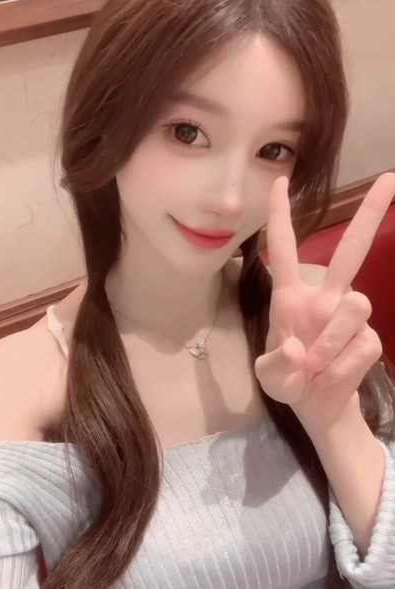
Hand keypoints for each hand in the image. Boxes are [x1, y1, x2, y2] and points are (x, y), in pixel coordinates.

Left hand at [255, 173, 394, 429]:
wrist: (316, 408)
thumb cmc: (287, 382)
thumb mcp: (270, 378)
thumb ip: (277, 364)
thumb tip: (299, 348)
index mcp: (291, 297)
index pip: (284, 249)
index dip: (280, 216)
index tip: (280, 182)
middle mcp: (324, 298)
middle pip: (350, 251)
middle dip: (370, 215)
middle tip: (390, 179)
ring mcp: (349, 317)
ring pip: (356, 307)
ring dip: (332, 344)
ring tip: (314, 369)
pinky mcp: (368, 340)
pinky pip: (360, 348)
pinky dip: (340, 369)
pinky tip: (328, 378)